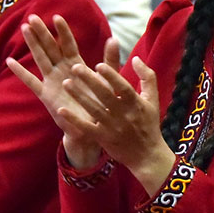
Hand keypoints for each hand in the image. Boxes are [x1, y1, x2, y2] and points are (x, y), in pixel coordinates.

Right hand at [5, 14, 114, 169]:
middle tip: (33, 16)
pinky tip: (9, 61)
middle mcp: (62, 70)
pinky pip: (30, 81)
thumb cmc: (100, 102)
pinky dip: (20, 72)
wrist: (91, 127)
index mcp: (76, 64)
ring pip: (40, 58)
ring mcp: (51, 81)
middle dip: (42, 32)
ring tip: (24, 28)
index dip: (62, 31)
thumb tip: (114, 39)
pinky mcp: (45, 94)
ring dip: (32, 44)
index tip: (57, 17)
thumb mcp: (107, 80)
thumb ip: (109, 60)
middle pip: (50, 47)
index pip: (68, 44)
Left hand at [62, 49, 177, 191]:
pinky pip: (86, 128)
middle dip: (89, 81)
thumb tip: (136, 57)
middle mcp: (123, 115)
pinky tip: (61, 110)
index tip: (98, 65)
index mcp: (135, 104)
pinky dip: (74, 120)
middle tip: (75, 67)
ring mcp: (112, 127)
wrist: (146, 155)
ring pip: (93, 109)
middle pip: (105, 95)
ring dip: (79, 96)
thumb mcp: (152, 99)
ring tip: (66, 83)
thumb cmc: (149, 123)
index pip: (123, 87)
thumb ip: (147, 77)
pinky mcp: (102, 138)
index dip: (111, 76)